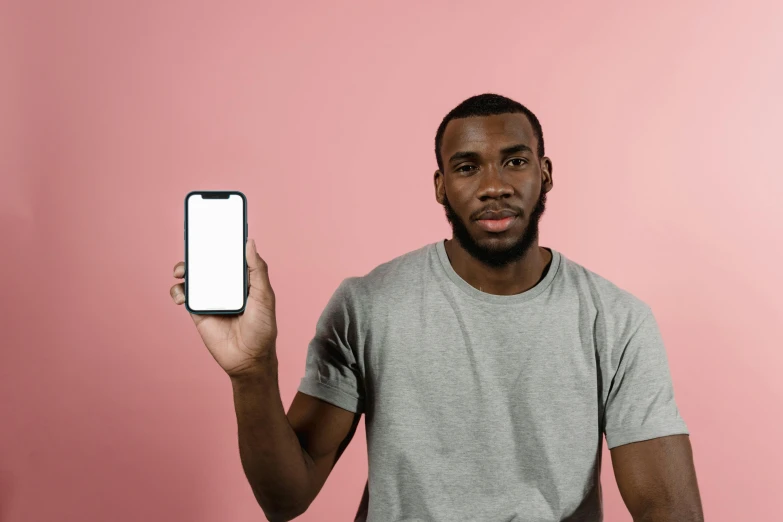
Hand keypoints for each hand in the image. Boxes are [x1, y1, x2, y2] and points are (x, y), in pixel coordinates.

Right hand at [170, 238, 277, 377]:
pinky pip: (184, 296)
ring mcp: (211, 296)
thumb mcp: (265, 296)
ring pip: (193, 276)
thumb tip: (249, 242)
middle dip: (198, 251)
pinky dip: (178, 291)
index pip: (231, 255)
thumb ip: (257, 270)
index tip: (214, 225)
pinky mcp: (198, 311)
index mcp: (243, 278)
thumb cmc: (263, 327)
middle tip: (191, 244)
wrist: (248, 359)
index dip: (222, 241)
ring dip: (184, 268)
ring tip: (181, 270)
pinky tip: (181, 294)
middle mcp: (226, 285)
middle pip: (208, 262)